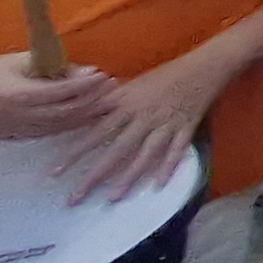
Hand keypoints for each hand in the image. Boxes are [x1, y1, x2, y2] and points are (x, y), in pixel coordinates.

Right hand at [0, 51, 119, 143]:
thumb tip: (88, 71)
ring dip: (88, 114)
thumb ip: (54, 67)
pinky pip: (54, 132)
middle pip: (64, 112)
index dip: (83, 85)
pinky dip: (75, 124)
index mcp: (18, 95)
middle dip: (92, 101)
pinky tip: (91, 116)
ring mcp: (21, 128)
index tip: (103, 75)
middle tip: (114, 88)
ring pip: (62, 125)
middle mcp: (21, 115)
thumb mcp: (20, 62)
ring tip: (110, 102)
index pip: (59, 92)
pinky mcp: (22, 136)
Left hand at [57, 49, 221, 198]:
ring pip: (145, 153)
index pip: (96, 131)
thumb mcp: (133, 84)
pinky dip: (168, 166)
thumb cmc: (167, 74)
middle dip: (95, 175)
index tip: (55, 172)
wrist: (206, 64)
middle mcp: (144, 115)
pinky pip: (177, 149)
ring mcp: (167, 122)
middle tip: (75, 198)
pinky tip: (158, 184)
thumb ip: (111, 102)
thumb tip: (83, 116)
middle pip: (116, 149)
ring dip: (129, 177)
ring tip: (112, 198)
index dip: (75, 152)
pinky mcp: (187, 126)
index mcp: (128, 102)